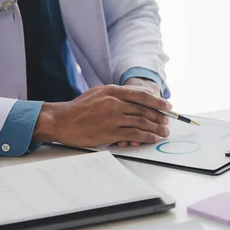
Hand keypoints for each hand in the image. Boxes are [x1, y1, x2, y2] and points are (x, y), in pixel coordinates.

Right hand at [33, 84, 171, 146]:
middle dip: (159, 117)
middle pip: (144, 109)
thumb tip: (134, 99)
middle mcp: (114, 102)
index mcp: (112, 91)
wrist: (61, 121)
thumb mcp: (97, 93)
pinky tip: (153, 138)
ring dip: (156, 128)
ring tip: (164, 132)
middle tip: (168, 122)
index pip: (141, 95)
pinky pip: (134, 134)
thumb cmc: (78, 108)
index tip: (167, 106)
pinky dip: (147, 136)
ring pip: (142, 122)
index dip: (157, 101)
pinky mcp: (110, 132)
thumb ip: (116, 94)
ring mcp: (113, 117)